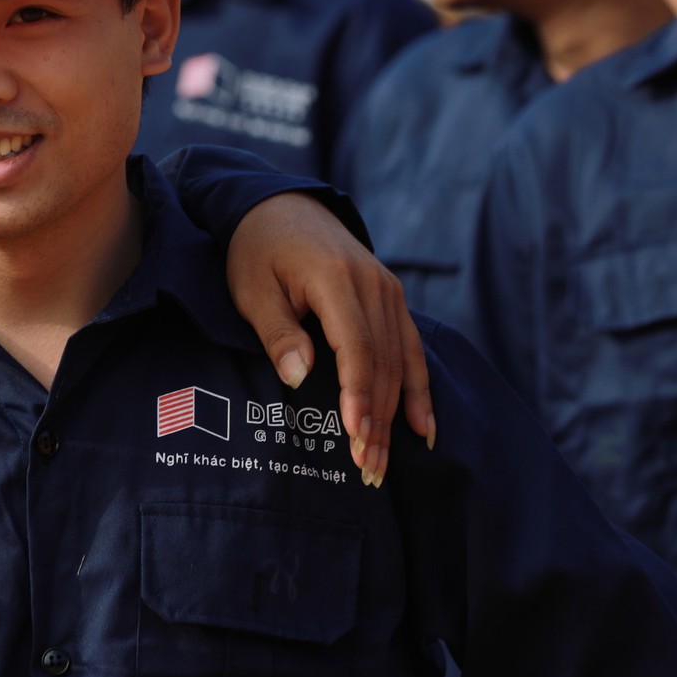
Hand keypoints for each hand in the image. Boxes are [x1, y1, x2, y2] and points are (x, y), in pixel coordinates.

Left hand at [228, 194, 431, 486]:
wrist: (280, 207)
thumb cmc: (257, 252)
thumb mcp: (253, 289)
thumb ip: (278, 332)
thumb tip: (301, 376)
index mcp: (337, 279)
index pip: (357, 348)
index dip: (358, 396)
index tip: (355, 437)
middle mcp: (374, 284)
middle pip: (383, 363)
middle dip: (376, 420)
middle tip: (366, 470)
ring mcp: (389, 290)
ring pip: (400, 361)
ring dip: (394, 415)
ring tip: (382, 463)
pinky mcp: (391, 298)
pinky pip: (411, 348)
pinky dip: (419, 389)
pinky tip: (423, 429)